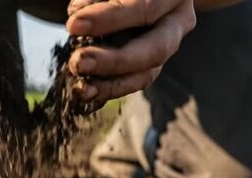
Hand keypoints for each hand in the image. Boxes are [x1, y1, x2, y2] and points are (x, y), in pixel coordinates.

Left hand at [66, 0, 195, 104]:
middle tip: (79, 63)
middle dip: (113, 61)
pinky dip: (109, 90)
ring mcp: (168, 47)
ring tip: (82, 89)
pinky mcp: (152, 64)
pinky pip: (134, 83)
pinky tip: (87, 94)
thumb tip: (77, 12)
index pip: (144, 7)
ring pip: (147, 74)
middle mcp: (178, 21)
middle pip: (154, 49)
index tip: (74, 25)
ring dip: (111, 85)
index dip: (109, 18)